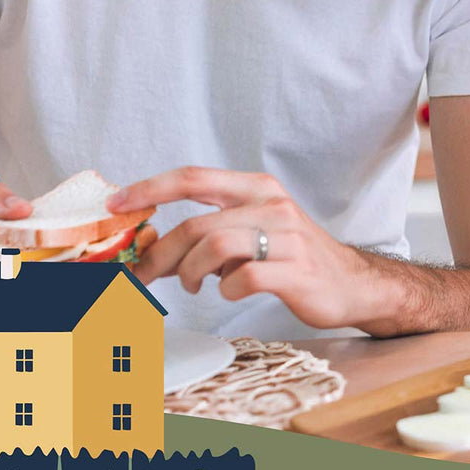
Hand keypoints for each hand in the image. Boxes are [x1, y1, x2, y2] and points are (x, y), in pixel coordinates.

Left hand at [108, 167, 381, 330]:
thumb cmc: (295, 256)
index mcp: (257, 188)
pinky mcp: (294, 271)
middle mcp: (271, 205)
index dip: (150, 189)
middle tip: (143, 277)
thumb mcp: (255, 229)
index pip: (194, 178)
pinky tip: (231, 291)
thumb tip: (154, 244)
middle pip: (196, 224)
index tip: (117, 205)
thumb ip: (212, 229)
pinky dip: (225, 290)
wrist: (352, 283)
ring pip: (213, 248)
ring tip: (194, 285)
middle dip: (160, 255)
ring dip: (190, 273)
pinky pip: (241, 279)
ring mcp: (285, 237)